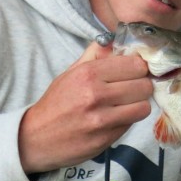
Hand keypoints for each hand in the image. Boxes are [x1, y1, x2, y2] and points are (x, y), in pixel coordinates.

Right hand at [19, 41, 153, 173]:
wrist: (36, 138)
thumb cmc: (56, 104)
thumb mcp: (71, 73)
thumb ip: (95, 55)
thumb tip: (117, 41)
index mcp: (88, 74)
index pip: (135, 65)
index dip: (139, 68)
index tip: (134, 72)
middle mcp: (96, 95)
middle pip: (143, 86)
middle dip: (142, 87)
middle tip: (132, 90)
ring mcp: (101, 120)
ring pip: (143, 107)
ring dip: (138, 106)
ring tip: (127, 106)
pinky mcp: (105, 139)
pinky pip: (131, 125)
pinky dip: (127, 121)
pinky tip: (114, 119)